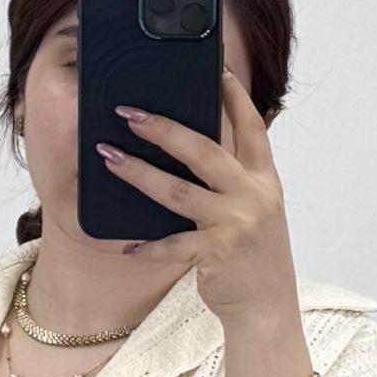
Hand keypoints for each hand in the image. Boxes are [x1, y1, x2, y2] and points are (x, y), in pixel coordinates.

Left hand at [95, 68, 298, 322]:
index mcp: (264, 179)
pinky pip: (172, 245)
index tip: (213, 66)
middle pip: (203, 149)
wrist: (268, 310)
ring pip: (178, 191)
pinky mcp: (217, 254)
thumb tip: (194, 150)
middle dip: (162, 127)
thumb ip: (234, 180)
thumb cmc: (256, 259)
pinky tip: (127, 244)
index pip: (251, 125)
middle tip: (128, 113)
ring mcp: (235, 224)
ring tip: (109, 157)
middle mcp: (252, 196)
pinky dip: (148, 247)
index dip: (232, 94)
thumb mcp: (257, 211)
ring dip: (139, 173)